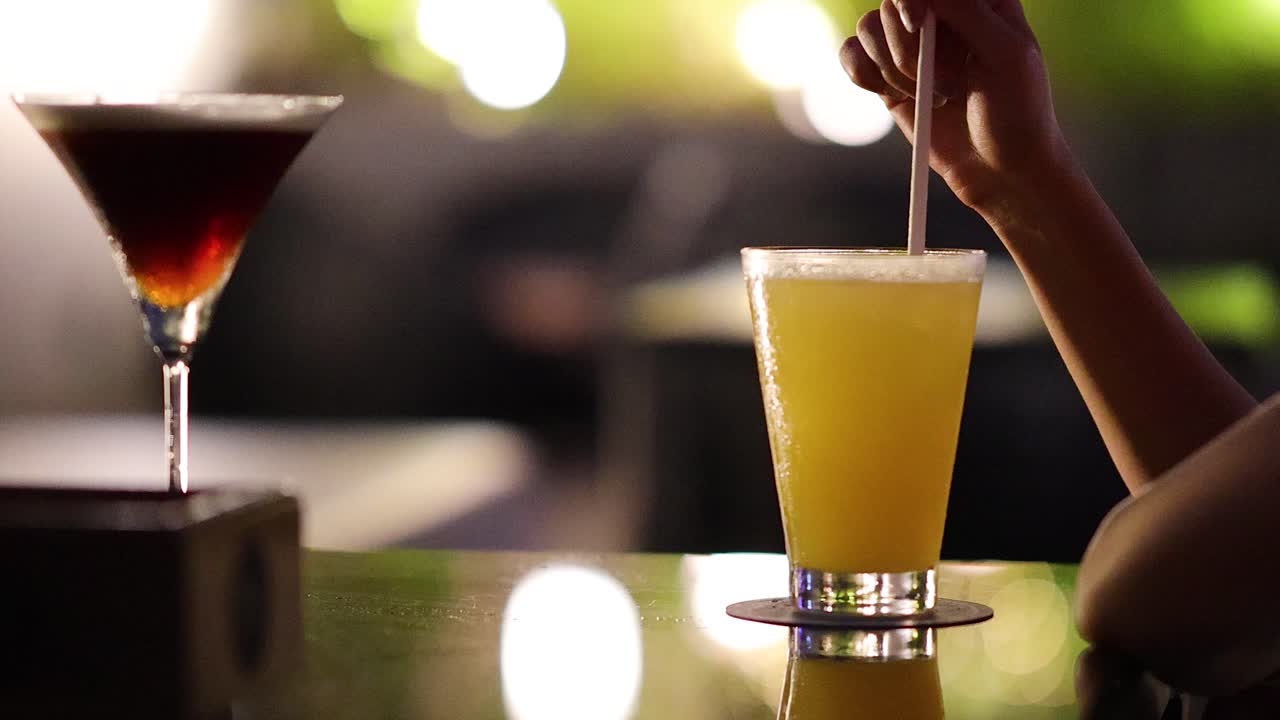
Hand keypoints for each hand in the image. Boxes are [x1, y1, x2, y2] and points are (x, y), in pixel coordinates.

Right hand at [840, 0, 1072, 219]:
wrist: (1001, 169)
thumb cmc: (1018, 112)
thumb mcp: (1007, 54)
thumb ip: (967, 12)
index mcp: (978, 1)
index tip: (917, 25)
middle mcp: (940, 17)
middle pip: (892, 3)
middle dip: (907, 47)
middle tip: (944, 84)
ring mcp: (911, 47)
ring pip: (868, 27)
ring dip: (890, 66)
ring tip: (926, 95)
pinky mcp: (889, 78)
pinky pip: (851, 55)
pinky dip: (863, 74)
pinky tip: (893, 96)